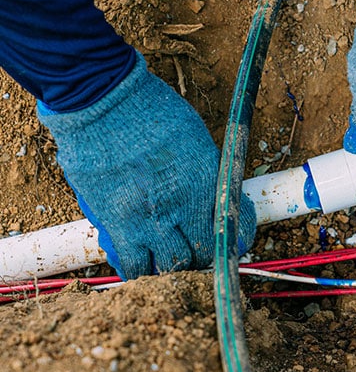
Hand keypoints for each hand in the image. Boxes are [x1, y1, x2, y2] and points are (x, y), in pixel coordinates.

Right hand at [38, 51, 255, 279]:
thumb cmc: (151, 110)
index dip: (235, 239)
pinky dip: (140, 271)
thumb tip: (218, 191)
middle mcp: (185, 205)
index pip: (233, 225)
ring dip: (173, 266)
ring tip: (168, 259)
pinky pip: (133, 264)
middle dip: (202, 256)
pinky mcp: (117, 223)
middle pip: (202, 253)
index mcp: (209, 181)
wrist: (104, 101)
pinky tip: (142, 267)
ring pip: (171, 265)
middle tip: (195, 250)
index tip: (232, 241)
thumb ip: (208, 171)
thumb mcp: (196, 137)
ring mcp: (151, 218)